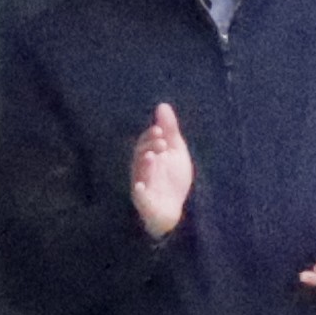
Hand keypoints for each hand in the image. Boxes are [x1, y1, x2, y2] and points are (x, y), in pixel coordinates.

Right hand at [127, 101, 193, 237]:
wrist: (175, 209)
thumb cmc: (173, 178)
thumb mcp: (175, 151)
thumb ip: (170, 129)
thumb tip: (162, 105)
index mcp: (149, 156)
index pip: (145, 143)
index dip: (150, 136)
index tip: (159, 131)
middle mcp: (142, 169)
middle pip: (140, 155)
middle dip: (149, 147)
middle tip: (161, 142)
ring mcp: (142, 185)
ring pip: (139, 173)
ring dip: (145, 164)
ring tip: (153, 156)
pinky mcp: (144, 202)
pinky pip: (139, 197)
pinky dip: (139, 192)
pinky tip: (142, 186)